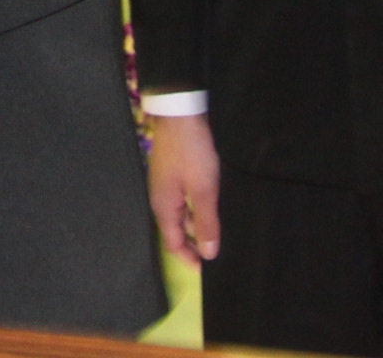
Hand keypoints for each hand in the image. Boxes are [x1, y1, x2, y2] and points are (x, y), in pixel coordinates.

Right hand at [145, 114, 220, 264]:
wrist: (182, 113)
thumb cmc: (192, 153)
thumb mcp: (203, 190)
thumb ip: (206, 223)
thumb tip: (209, 255)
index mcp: (163, 206)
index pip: (173, 243)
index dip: (190, 258)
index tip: (210, 269)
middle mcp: (161, 198)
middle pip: (177, 230)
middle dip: (195, 243)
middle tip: (220, 252)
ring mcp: (167, 184)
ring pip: (182, 215)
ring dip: (198, 226)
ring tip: (221, 233)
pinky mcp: (175, 173)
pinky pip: (185, 200)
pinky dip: (198, 210)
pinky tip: (214, 208)